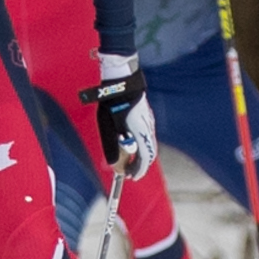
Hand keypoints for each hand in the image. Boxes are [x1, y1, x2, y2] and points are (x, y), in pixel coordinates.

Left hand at [89, 54, 155, 173]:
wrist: (123, 80)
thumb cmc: (113, 102)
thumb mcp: (108, 126)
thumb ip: (111, 146)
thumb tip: (114, 165)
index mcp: (141, 133)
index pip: (145, 159)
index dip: (139, 171)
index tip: (131, 178)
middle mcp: (148, 129)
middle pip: (149, 153)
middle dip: (140, 165)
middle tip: (130, 172)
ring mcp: (149, 122)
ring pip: (149, 144)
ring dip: (140, 155)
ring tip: (129, 160)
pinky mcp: (146, 117)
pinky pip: (146, 136)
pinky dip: (141, 145)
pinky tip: (131, 144)